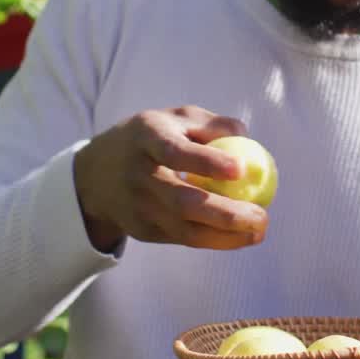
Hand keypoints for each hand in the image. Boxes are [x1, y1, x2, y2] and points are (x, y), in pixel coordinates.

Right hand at [73, 106, 269, 252]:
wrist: (97, 175)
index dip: (206, 162)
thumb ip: (212, 124)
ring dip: (227, 236)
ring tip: (260, 230)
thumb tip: (248, 139)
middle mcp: (138, 175)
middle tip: (262, 215)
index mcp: (146, 138)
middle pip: (182, 201)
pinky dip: (215, 240)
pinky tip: (241, 235)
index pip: (174, 152)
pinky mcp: (143, 231)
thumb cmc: (153, 138)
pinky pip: (184, 239)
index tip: (241, 169)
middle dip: (225, 213)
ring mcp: (138, 208)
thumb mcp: (176, 118)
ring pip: (185, 231)